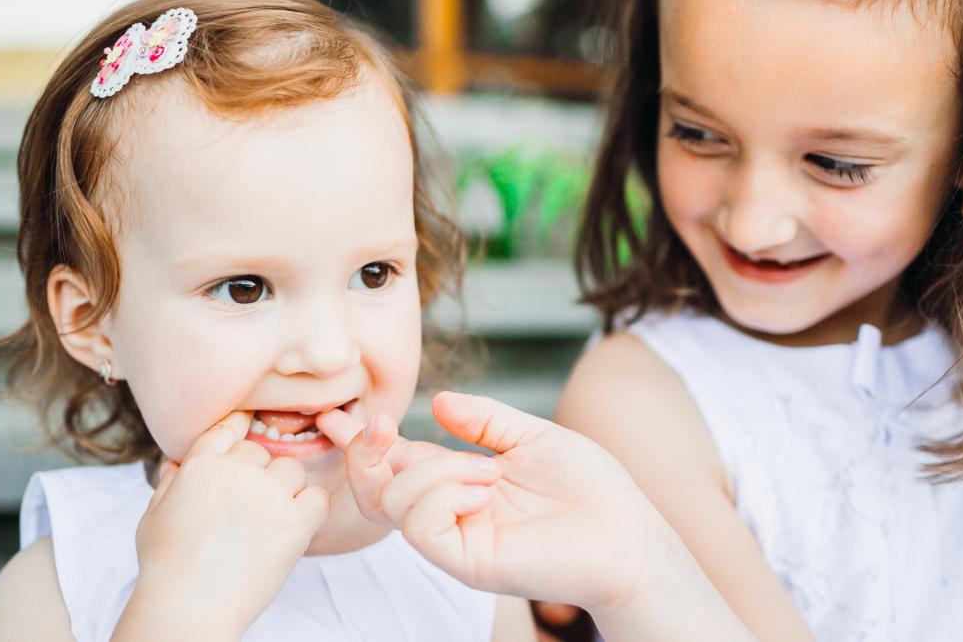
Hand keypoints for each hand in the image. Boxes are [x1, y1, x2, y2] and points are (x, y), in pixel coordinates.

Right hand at [113, 412, 329, 639]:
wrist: (188, 608)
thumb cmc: (166, 567)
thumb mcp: (153, 516)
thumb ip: (170, 484)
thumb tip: (176, 464)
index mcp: (201, 464)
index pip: (229, 427)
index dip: (240, 431)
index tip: (246, 443)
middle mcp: (237, 470)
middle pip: (262, 452)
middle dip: (258, 475)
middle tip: (249, 509)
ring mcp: (268, 493)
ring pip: (292, 470)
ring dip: (286, 489)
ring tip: (268, 522)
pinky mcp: (296, 520)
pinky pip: (318, 497)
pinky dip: (311, 510)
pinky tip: (294, 528)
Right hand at [317, 392, 674, 617]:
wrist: (627, 531)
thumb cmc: (589, 487)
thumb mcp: (530, 436)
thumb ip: (483, 419)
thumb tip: (439, 400)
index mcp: (459, 483)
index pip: (395, 464)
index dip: (362, 441)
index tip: (336, 415)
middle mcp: (449, 514)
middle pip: (375, 490)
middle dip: (366, 453)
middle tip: (383, 426)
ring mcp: (455, 540)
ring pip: (392, 502)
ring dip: (431, 470)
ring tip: (485, 470)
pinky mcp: (468, 562)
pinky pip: (422, 526)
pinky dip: (442, 494)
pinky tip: (483, 487)